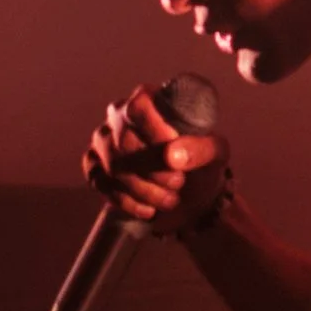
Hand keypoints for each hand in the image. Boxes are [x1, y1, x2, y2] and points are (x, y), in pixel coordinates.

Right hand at [81, 84, 231, 238]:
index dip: (155, 130)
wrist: (191, 193)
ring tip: (170, 199)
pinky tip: (148, 209)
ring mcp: (103, 141)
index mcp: (151, 100)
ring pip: (113, 165)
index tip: (174, 151)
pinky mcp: (94, 167)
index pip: (139, 105)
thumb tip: (172, 157)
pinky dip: (126, 201)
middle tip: (178, 183)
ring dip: (144, 189)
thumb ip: (200, 149)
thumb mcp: (215, 153)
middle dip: (154, 169)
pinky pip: (100, 182)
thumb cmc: (202, 161)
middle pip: (124, 140)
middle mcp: (119, 115)